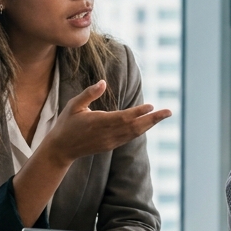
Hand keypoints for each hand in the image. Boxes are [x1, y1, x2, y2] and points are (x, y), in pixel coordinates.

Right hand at [41, 81, 171, 166]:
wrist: (61, 149)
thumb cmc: (66, 124)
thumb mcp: (74, 105)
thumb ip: (89, 94)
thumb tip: (103, 82)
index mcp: (98, 122)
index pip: (123, 117)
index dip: (139, 112)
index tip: (152, 106)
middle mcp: (107, 134)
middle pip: (135, 127)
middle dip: (153, 119)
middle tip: (169, 112)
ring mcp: (110, 142)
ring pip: (134, 133)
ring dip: (149, 124)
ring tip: (162, 116)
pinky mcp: (110, 146)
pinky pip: (129, 137)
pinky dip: (140, 130)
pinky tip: (147, 124)